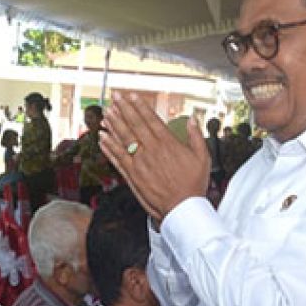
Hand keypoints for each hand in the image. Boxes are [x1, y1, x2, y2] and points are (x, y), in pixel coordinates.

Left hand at [99, 92, 210, 221]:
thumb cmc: (193, 185)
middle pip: (134, 125)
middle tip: (115, 96)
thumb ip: (196, 137)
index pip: (150, 120)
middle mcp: (151, 151)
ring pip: (123, 139)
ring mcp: (140, 163)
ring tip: (106, 113)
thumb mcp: (203, 158)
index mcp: (168, 144)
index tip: (131, 96)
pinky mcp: (132, 176)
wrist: (182, 209)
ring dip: (113, 124)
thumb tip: (192, 120)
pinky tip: (102, 138)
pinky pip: (118, 158)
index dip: (139, 106)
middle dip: (123, 109)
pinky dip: (109, 147)